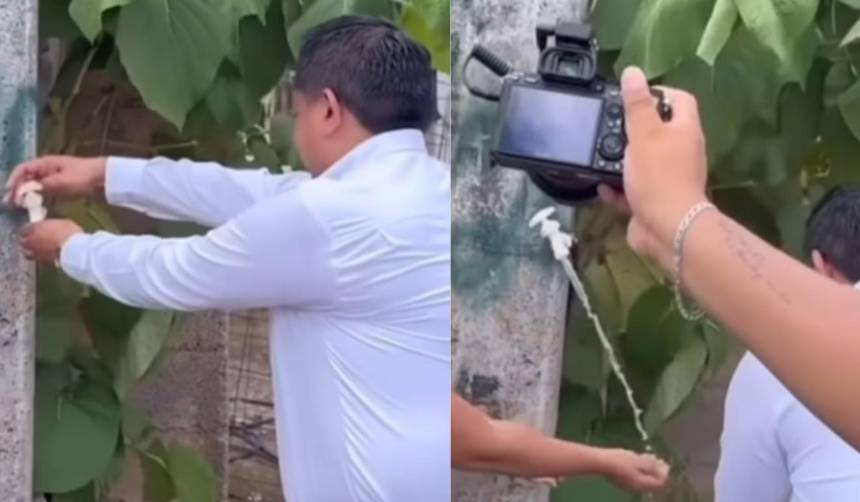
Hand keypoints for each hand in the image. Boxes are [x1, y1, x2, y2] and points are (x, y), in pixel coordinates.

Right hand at [3, 155, 106, 204]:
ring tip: (20, 207)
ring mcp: (54, 177)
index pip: (22, 169)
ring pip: (35, 186)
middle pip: (26, 178)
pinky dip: (38, 198)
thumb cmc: (83, 176)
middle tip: (11, 204)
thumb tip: (25, 192)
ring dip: (27, 195)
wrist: (104, 178)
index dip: (13, 180)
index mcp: (45, 163)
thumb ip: (42, 186)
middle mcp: (47, 168)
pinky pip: (44, 191)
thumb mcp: (61, 182)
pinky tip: (35, 207)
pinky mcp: (61, 186)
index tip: (9, 193)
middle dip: (18, 190)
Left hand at [20, 219, 83, 262]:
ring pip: (26, 252)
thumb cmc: (70, 233)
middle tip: (34, 240)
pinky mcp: (40, 261)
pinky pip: (35, 259)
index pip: (26, 227)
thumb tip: (54, 227)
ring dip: (29, 251)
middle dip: (27, 240)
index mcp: (35, 227)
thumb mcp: (63, 223)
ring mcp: (34, 251)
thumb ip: (53, 225)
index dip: (31, 229)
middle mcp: (31, 239)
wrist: (74, 249)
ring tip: (36, 251)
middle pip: (23, 240)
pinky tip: (44, 256)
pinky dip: (38, 257)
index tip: (35, 229)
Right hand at [600, 449, 669, 491]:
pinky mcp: (621, 480)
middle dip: (656, 471)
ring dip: (648, 469)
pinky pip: (635, 476)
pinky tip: (636, 460)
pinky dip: (639, 469)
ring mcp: (627, 484)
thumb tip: (665, 470)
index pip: (659, 483)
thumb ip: (652, 466)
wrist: (600, 462)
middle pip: (651, 482)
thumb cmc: (620, 460)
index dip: (664, 474)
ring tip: (648, 457)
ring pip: (643, 478)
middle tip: (657, 459)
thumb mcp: (639, 461)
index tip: (665, 463)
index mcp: (642, 483)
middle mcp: (636, 487)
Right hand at [613, 66, 709, 262]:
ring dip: (623, 160)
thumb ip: (636, 103)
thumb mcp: (643, 133)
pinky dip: (618, 188)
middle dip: (633, 129)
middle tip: (610, 126)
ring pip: (644, 161)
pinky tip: (603, 187)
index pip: (679, 99)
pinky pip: (634, 189)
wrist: (667, 228)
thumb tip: (632, 72)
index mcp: (684, 130)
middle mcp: (682, 152)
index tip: (633, 95)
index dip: (658, 92)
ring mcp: (669, 178)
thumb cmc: (659, 176)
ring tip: (601, 156)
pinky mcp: (655, 201)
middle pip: (659, 131)